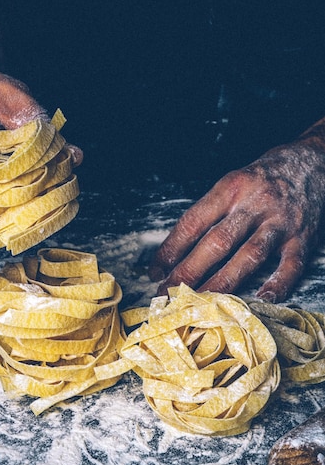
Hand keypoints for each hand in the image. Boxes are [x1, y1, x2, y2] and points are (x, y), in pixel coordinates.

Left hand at [149, 141, 324, 301]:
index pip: (193, 222)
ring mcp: (280, 222)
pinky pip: (291, 264)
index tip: (155, 271)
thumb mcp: (232, 183)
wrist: (312, 162)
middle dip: (188, 271)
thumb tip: (176, 251)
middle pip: (217, 242)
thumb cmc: (263, 178)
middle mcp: (254, 204)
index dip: (171, 249)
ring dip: (222, 282)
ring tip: (200, 303)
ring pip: (249, 255)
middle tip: (167, 293)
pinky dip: (278, 283)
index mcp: (231, 187)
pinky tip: (263, 298)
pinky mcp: (303, 237)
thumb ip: (210, 213)